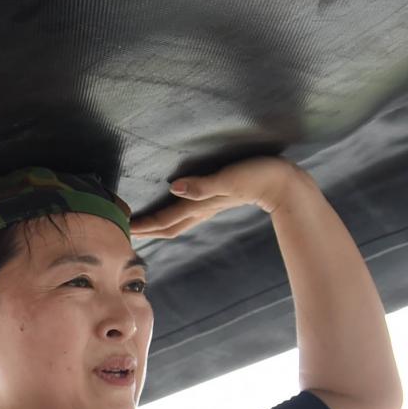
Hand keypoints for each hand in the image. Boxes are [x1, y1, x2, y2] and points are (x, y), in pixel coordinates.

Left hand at [130, 156, 310, 239]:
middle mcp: (201, 209)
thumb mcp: (229, 178)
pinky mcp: (217, 201)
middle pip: (166, 227)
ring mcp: (209, 208)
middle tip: (121, 232)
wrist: (286, 184)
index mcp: (200, 205)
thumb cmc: (259, 176)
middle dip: (144, 232)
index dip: (142, 224)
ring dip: (155, 227)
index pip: (164, 220)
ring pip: (176, 223)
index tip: (121, 228)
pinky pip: (186, 214)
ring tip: (138, 227)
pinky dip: (171, 218)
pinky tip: (169, 212)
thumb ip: (203, 184)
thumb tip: (174, 188)